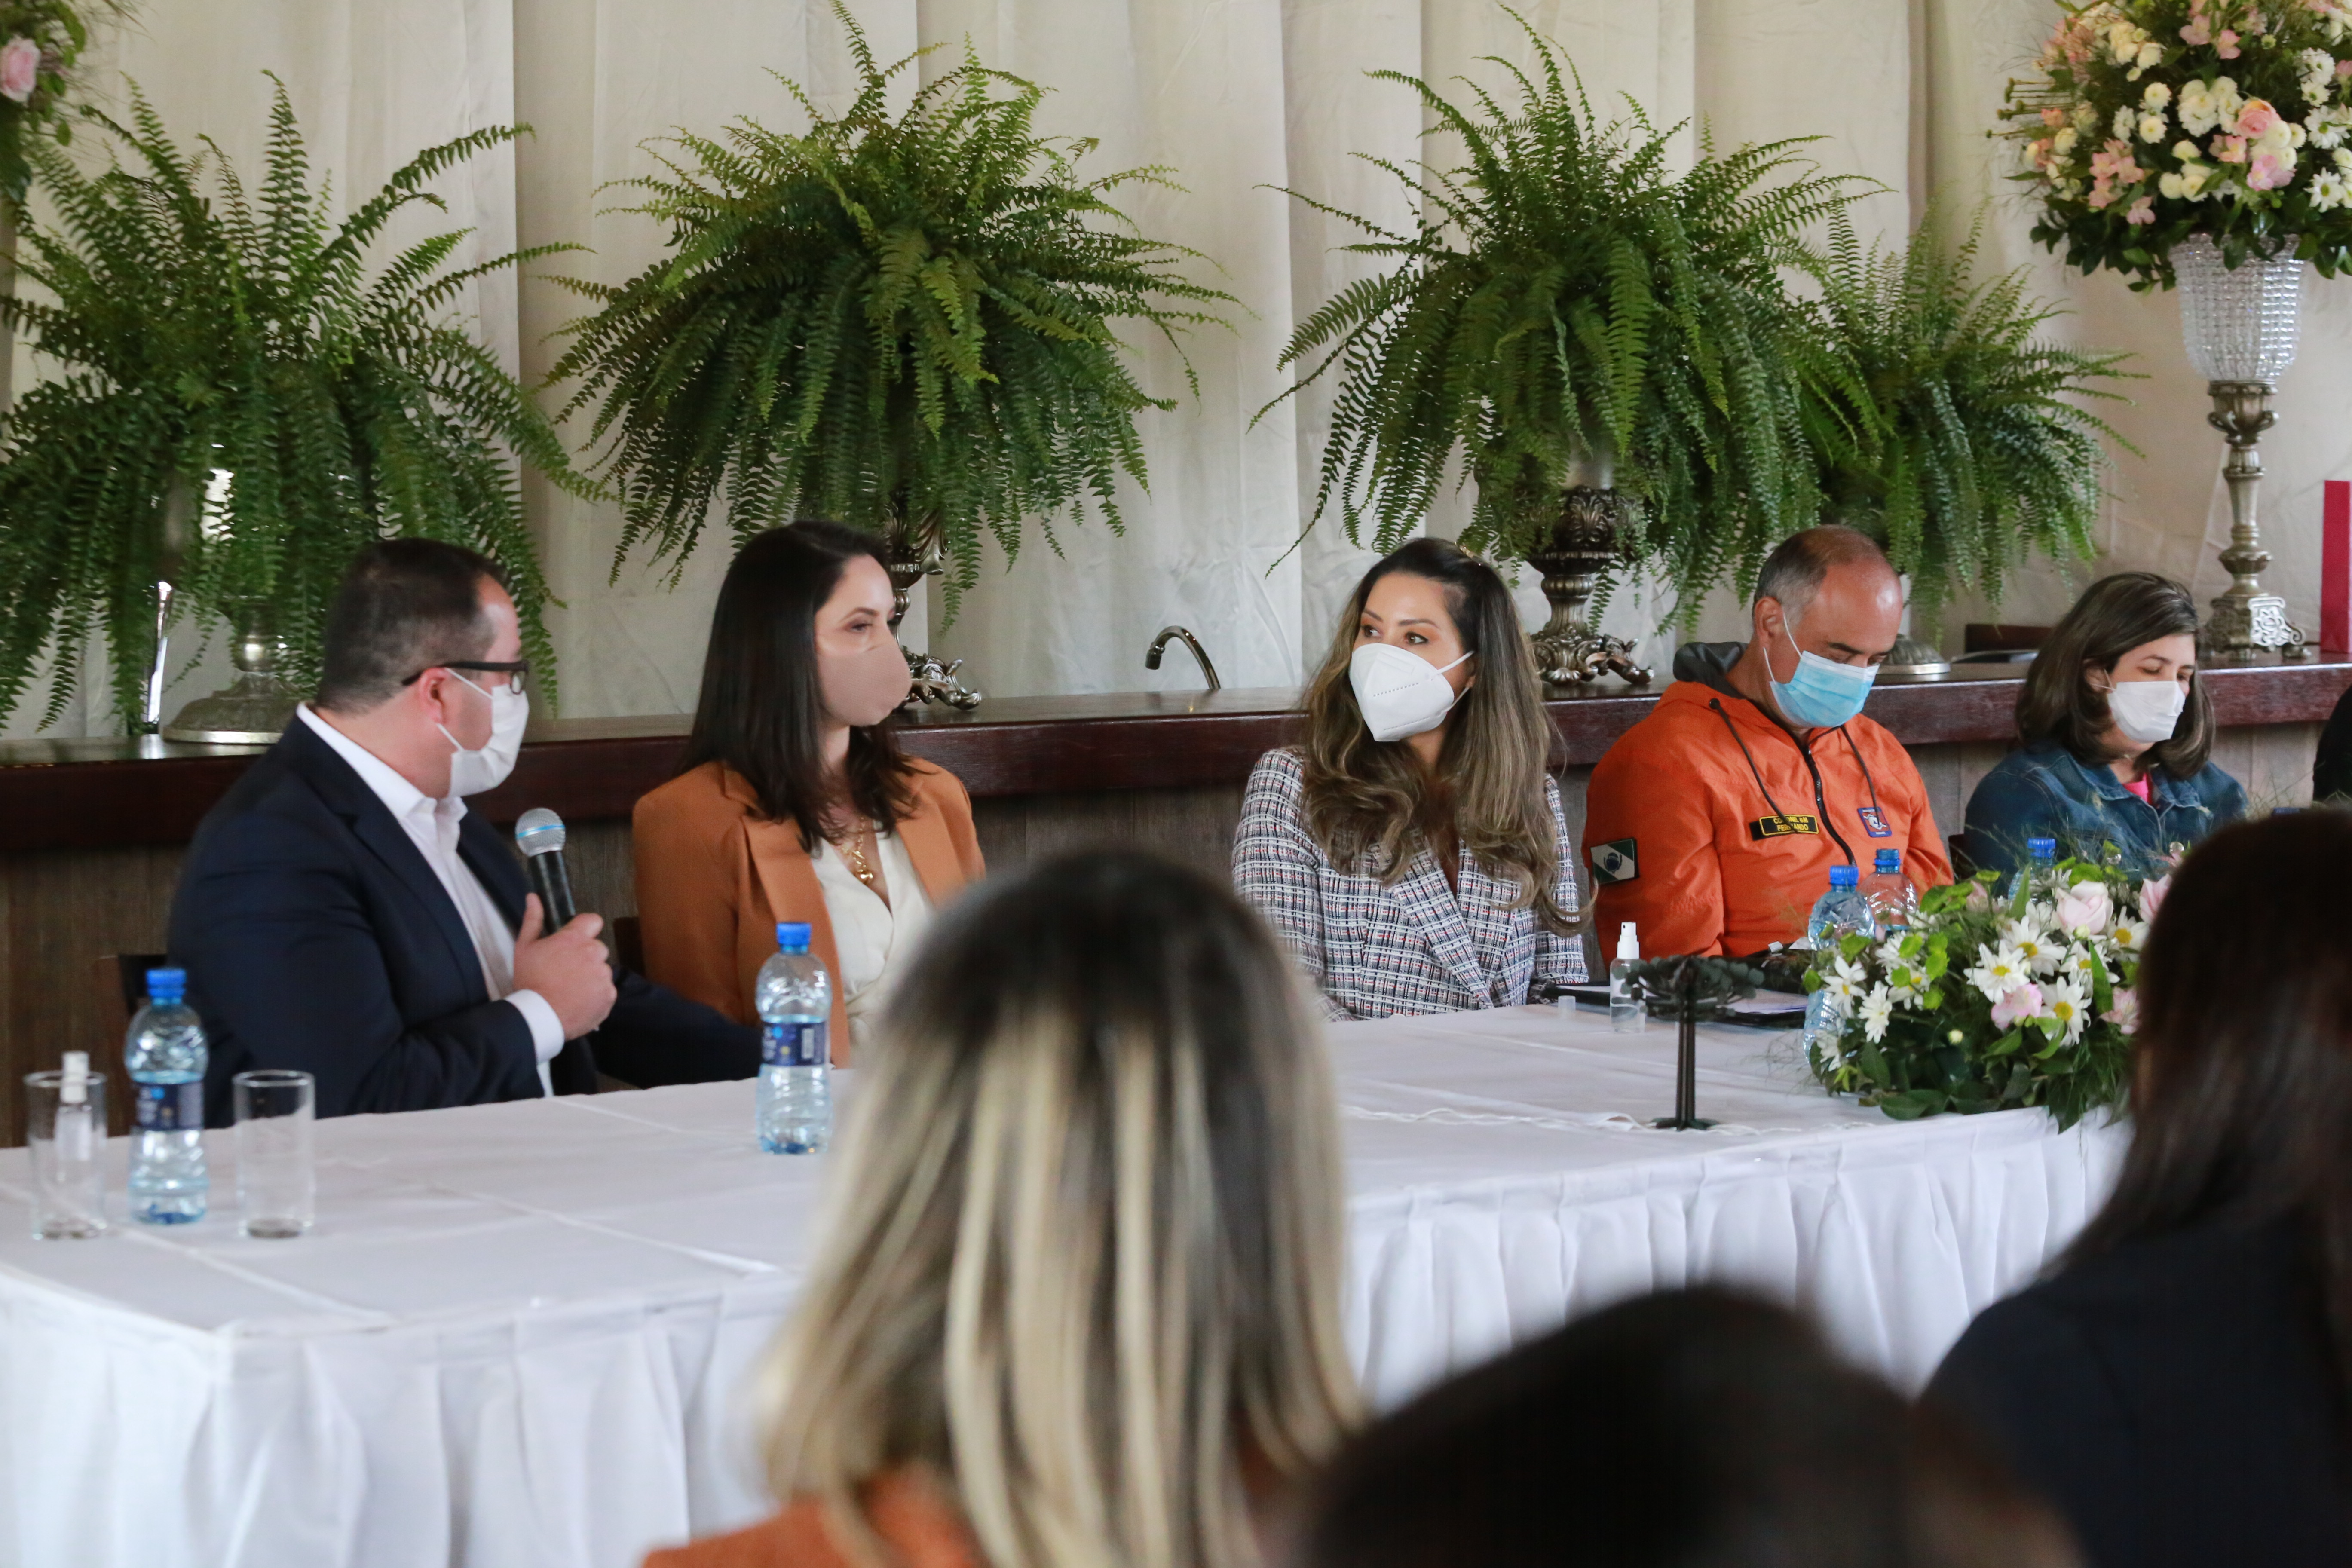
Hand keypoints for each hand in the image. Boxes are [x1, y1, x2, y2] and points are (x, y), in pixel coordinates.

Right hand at [512, 893, 615, 1039]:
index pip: (593, 920)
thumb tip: (533, 897)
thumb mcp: (524, 948)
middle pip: (597, 948)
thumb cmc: (530, 980)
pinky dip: (596, 996)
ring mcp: (603, 975)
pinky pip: (606, 991)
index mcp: (575, 938)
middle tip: (566, 972)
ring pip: (601, 971)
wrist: (539, 1016)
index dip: (585, 928)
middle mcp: (594, 953)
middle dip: (586, 957)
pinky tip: (579, 1002)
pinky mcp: (609, 995)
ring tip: (571, 990)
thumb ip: (533, 920)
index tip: (575, 940)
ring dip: (591, 977)